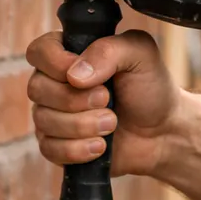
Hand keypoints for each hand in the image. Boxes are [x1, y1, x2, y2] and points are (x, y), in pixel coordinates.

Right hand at [25, 30, 182, 176]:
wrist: (163, 131)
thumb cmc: (150, 87)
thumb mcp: (140, 54)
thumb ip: (109, 50)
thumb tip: (74, 75)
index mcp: (70, 53)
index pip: (38, 52)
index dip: (56, 64)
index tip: (86, 76)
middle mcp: (55, 83)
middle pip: (37, 88)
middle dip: (76, 99)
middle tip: (108, 100)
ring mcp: (53, 115)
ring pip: (44, 121)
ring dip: (83, 125)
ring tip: (112, 123)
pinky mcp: (57, 145)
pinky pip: (49, 149)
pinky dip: (78, 149)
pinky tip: (101, 145)